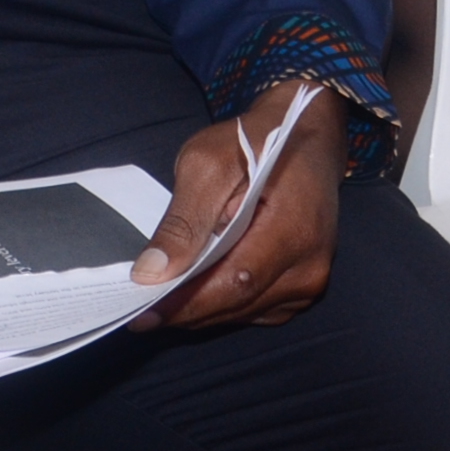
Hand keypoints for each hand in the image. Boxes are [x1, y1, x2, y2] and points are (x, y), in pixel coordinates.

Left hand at [131, 82, 342, 329]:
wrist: (302, 135)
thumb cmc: (252, 143)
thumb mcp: (207, 165)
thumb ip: (184, 222)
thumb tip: (152, 272)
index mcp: (292, 231)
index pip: (233, 282)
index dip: (185, 304)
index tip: (141, 315)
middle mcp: (310, 265)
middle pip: (239, 302)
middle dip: (186, 311)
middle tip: (137, 315)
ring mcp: (311, 279)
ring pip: (246, 310)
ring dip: (202, 311)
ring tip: (158, 305)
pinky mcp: (304, 284)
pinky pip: (258, 307)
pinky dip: (224, 304)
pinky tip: (194, 293)